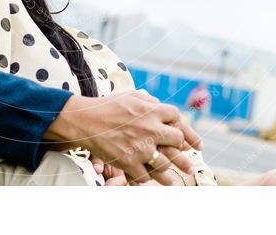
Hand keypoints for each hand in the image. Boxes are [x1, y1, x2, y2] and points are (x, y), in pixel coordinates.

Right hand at [44, 91, 203, 185]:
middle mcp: (150, 128)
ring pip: (164, 164)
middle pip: (177, 141)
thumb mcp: (131, 96)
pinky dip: (147, 179)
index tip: (191, 141)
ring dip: (170, 172)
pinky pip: (145, 176)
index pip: (177, 118)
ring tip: (176, 180)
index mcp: (151, 110)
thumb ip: (150, 101)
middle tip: (188, 162)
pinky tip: (149, 179)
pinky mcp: (128, 162)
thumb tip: (162, 107)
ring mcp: (140, 147)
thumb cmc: (107, 106)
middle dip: (183, 152)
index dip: (185, 128)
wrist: (84, 120)